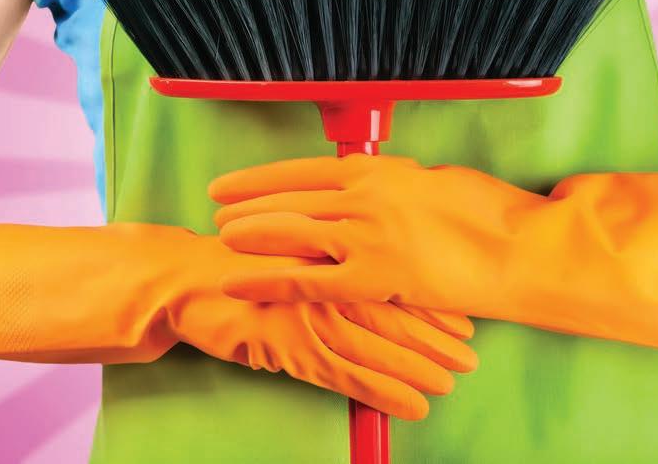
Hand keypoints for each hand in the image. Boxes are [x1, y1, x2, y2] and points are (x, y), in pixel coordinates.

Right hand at [0, 222, 476, 418]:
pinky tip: (409, 407)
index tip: (467, 318)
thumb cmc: (239, 262)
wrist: (186, 278)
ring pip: (375, 345)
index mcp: (330, 251)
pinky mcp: (288, 344)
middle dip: (435, 339)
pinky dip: (380, 391)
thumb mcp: (289, 254)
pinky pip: (343, 374)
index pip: (391, 279)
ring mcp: (307, 313)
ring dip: (415, 367)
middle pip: (392, 313)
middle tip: (471, 356)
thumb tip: (371, 272)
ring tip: (449, 385)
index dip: (431, 303)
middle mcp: (326, 279)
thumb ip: (329, 261)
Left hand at [211, 155, 532, 311]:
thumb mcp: (431, 182)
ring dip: (251, 234)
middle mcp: (363, 197)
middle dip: (247, 204)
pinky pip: (308, 281)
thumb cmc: (485, 213)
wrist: (518, 247)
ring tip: (221, 236)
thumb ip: (391, 185)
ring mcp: (366, 236)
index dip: (261, 179)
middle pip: (288, 199)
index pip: (302, 171)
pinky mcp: (374, 277)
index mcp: (377, 171)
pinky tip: (240, 282)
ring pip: (291, 233)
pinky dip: (268, 281)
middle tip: (217, 207)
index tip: (234, 183)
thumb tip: (370, 187)